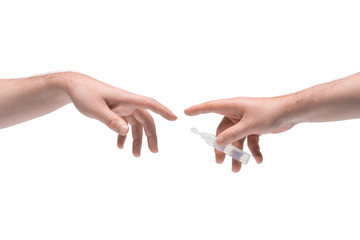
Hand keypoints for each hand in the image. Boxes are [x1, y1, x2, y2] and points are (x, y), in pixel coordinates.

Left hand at [60, 72, 176, 156]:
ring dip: (137, 139)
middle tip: (153, 151)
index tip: (175, 118)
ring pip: (136, 125)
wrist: (74, 87)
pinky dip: (124, 136)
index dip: (163, 111)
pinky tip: (120, 147)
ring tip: (136, 155)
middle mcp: (128, 103)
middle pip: (145, 119)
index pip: (149, 104)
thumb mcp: (96, 109)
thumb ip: (111, 120)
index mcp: (126, 99)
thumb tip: (126, 132)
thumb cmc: (84, 94)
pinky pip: (125, 125)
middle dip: (151, 135)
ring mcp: (123, 107)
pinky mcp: (116, 111)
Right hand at [185, 97, 293, 171]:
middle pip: (223, 132)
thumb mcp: (249, 126)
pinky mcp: (255, 128)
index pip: (211, 107)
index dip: (198, 110)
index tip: (186, 113)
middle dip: (222, 148)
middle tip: (220, 161)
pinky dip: (253, 151)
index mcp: (233, 106)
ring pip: (236, 139)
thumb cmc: (270, 113)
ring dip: (237, 154)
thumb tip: (217, 142)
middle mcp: (237, 113)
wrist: (291, 113)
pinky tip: (258, 160)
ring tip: (237, 169)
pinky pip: (249, 141)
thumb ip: (233, 135)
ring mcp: (246, 121)